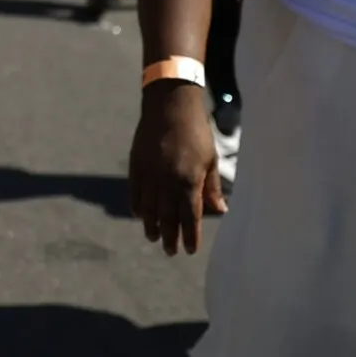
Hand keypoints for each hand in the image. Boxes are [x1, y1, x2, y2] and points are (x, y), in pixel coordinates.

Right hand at [129, 81, 225, 254]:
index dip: (190, 236)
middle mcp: (166, 181)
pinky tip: (141, 215)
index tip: (190, 250)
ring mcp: (149, 173)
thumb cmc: (196, 131)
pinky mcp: (136, 164)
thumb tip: (220, 210)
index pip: (190, 217)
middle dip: (170, 237)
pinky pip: (135, 192)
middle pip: (167, 217)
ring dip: (152, 226)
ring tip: (154, 238)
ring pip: (149, 208)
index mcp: (188, 180)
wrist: (170, 104)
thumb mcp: (210, 159)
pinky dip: (138, 206)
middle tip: (171, 251)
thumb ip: (211, 187)